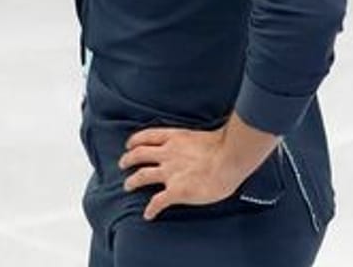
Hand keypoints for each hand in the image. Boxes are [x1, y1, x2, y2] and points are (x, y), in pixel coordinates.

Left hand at [118, 125, 244, 220]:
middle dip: (128, 159)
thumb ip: (193, 143)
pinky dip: (151, 209)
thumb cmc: (226, 147)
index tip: (130, 144)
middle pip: (139, 154)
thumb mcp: (203, 136)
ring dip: (132, 181)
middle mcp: (167, 154)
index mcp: (175, 138)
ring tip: (127, 185)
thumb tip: (200, 148)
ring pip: (141, 176)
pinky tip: (148, 215)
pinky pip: (157, 202)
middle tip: (122, 164)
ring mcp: (170, 172)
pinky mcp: (176, 191)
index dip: (135, 140)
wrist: (230, 158)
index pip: (147, 136)